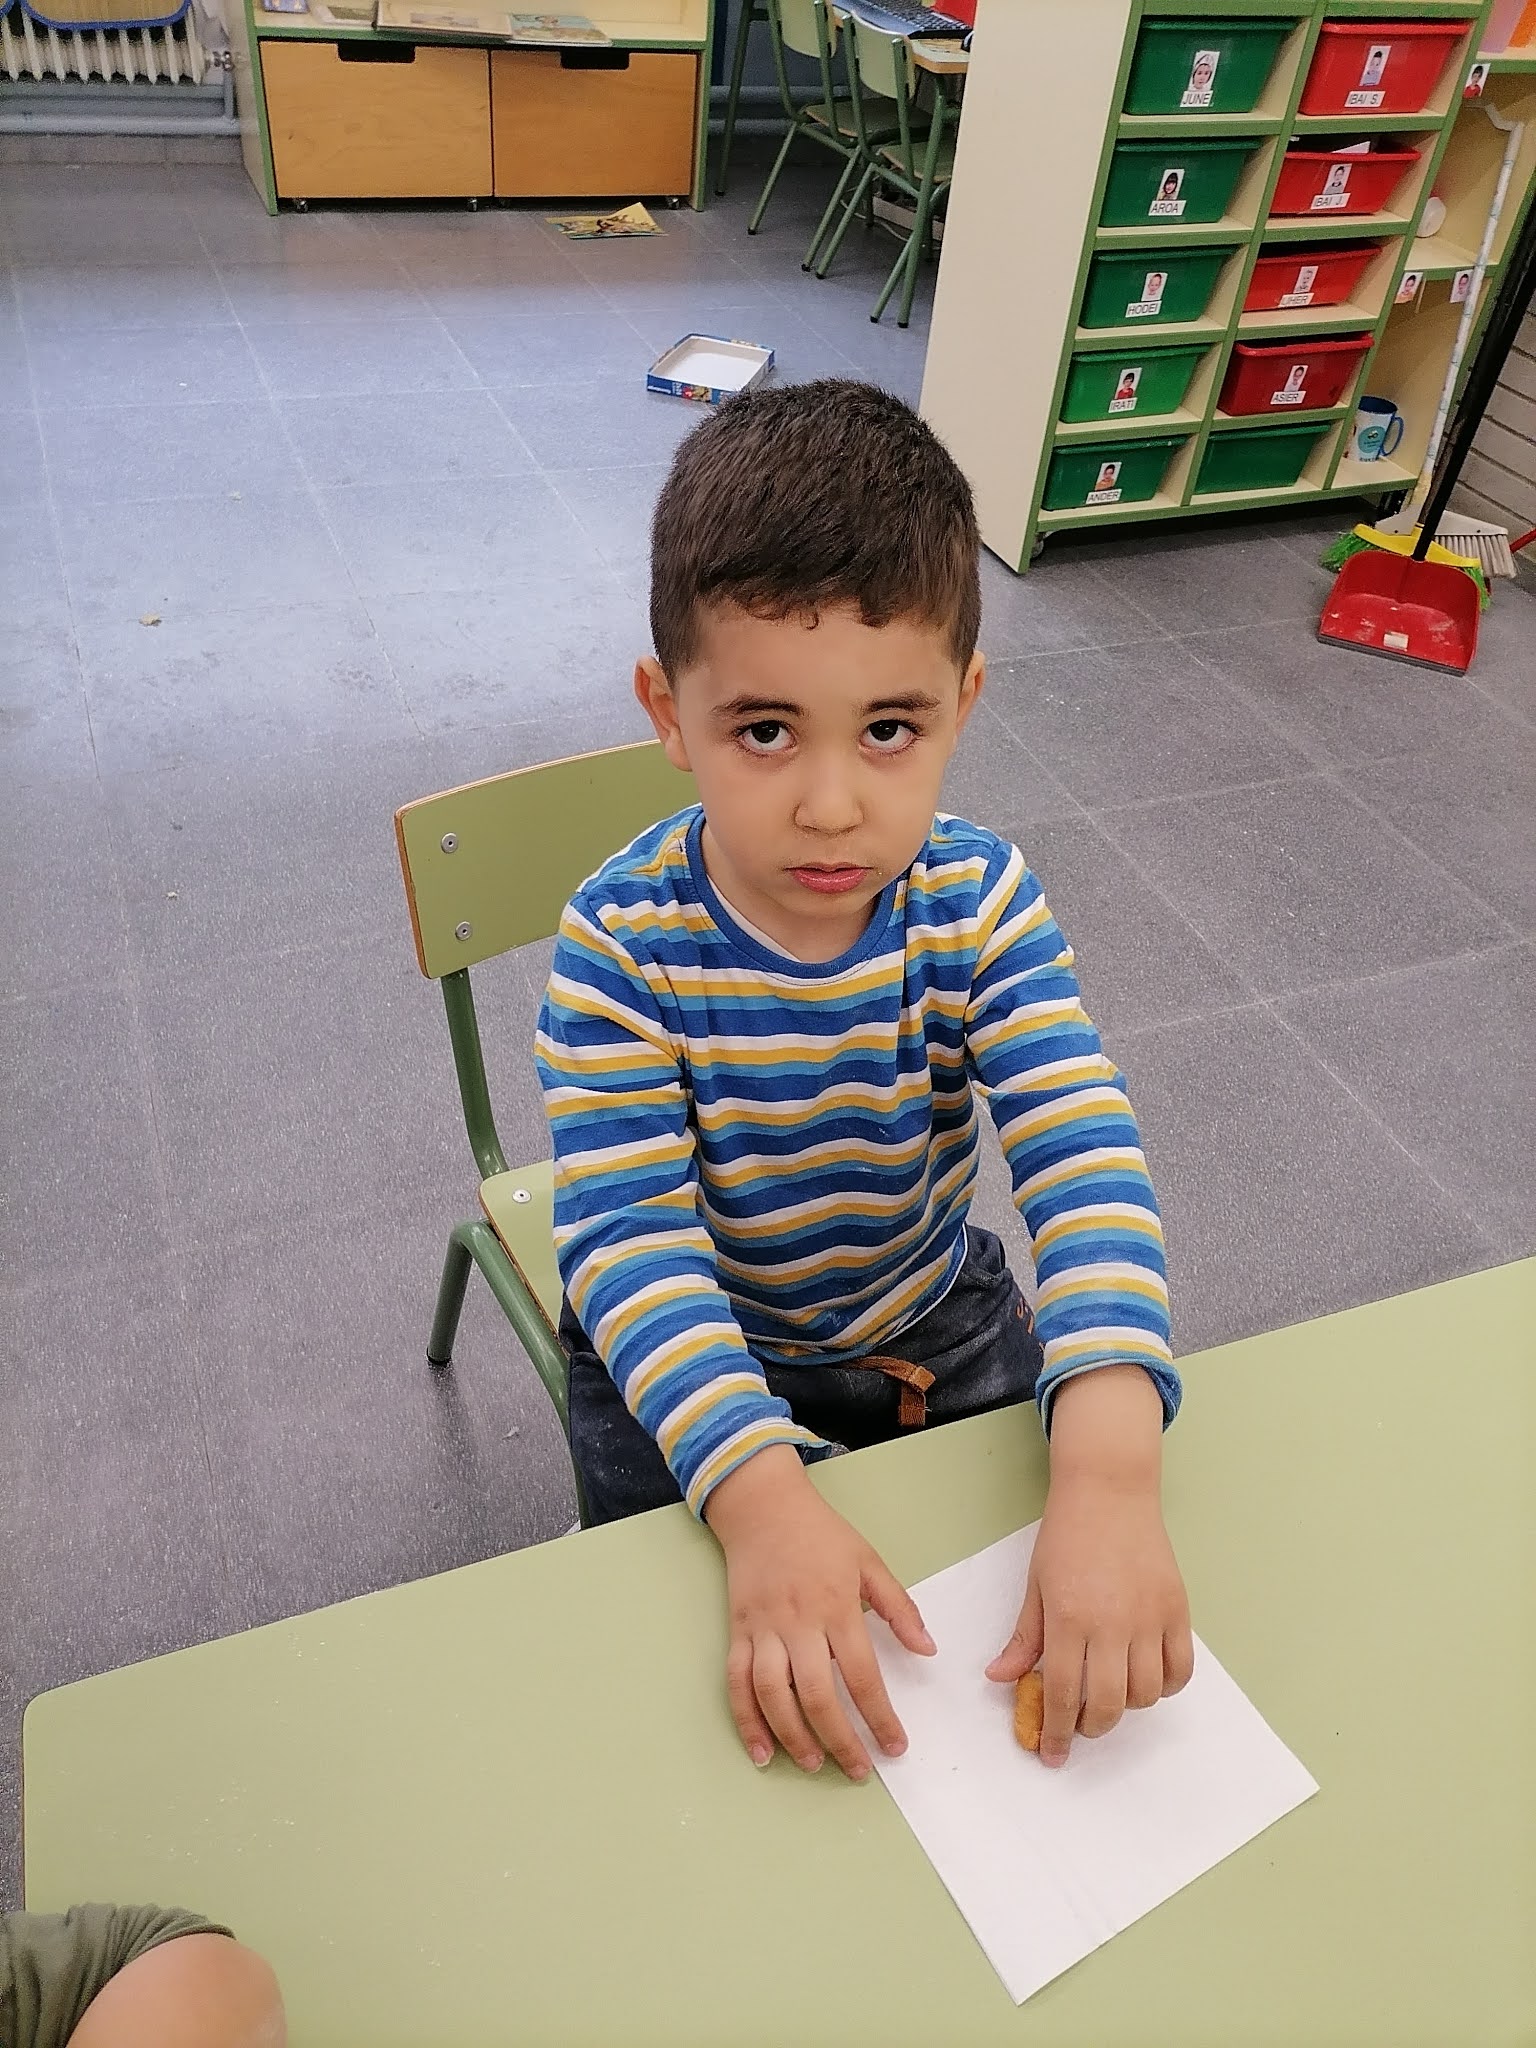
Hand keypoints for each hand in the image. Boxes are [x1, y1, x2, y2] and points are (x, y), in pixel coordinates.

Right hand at [704, 1445, 935, 1779]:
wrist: (763, 1508)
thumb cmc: (821, 1535)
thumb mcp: (868, 1561)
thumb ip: (899, 1607)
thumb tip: (928, 1650)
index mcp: (836, 1607)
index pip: (862, 1675)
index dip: (879, 1717)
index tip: (895, 1747)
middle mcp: (798, 1623)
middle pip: (817, 1695)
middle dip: (839, 1740)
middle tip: (858, 1770)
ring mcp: (763, 1630)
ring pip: (773, 1695)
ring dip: (792, 1737)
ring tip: (812, 1764)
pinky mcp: (738, 1633)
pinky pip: (737, 1684)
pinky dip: (746, 1721)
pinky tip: (760, 1752)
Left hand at [986, 1366, 1193, 1766]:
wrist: (1109, 1492)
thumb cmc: (1066, 1536)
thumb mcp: (1035, 1585)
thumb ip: (1024, 1638)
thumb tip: (1001, 1679)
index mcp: (1069, 1618)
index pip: (1061, 1692)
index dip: (1055, 1731)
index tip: (1051, 1753)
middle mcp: (1112, 1623)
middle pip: (1108, 1704)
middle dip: (1091, 1727)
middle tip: (1081, 1725)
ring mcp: (1149, 1618)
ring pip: (1147, 1693)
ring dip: (1127, 1707)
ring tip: (1110, 1694)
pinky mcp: (1177, 1610)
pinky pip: (1180, 1669)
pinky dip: (1166, 1686)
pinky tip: (1146, 1679)